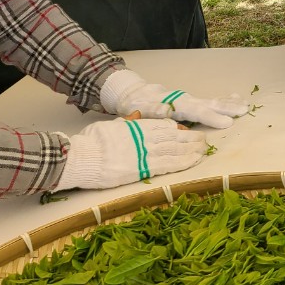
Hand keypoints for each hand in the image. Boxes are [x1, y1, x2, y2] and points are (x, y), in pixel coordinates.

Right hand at [59, 118, 206, 189]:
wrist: (80, 158)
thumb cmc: (91, 142)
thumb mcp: (110, 126)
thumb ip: (126, 122)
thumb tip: (136, 115)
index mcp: (138, 126)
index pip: (165, 125)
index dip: (179, 128)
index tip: (187, 130)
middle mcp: (145, 138)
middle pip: (175, 137)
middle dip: (191, 138)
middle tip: (204, 140)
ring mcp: (146, 153)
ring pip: (176, 150)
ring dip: (192, 150)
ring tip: (203, 150)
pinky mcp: (143, 169)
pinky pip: (168, 165)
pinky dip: (183, 162)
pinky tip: (194, 161)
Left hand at [100, 69, 247, 128]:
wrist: (133, 93)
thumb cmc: (135, 106)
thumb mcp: (140, 109)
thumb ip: (154, 110)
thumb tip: (167, 110)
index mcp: (175, 105)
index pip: (196, 111)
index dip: (212, 117)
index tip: (227, 123)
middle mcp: (185, 101)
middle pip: (209, 104)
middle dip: (227, 108)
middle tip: (244, 110)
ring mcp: (189, 100)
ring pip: (212, 101)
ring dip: (229, 103)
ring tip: (246, 105)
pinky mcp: (191, 102)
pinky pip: (210, 101)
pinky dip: (224, 100)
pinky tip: (236, 99)